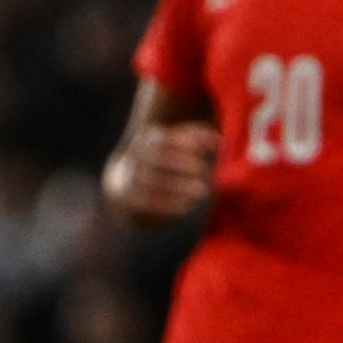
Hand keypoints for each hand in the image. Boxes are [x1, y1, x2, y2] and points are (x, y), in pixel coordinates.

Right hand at [103, 119, 218, 220]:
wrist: (122, 185)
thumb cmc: (160, 162)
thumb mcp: (173, 145)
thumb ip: (196, 138)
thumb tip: (220, 142)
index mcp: (145, 141)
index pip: (161, 139)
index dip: (183, 143)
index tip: (204, 151)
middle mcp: (134, 159)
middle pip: (158, 160)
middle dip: (183, 165)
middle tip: (205, 172)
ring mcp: (130, 179)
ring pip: (154, 182)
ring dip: (180, 186)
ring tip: (202, 190)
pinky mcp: (130, 200)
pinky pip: (148, 202)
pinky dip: (170, 203)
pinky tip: (188, 204)